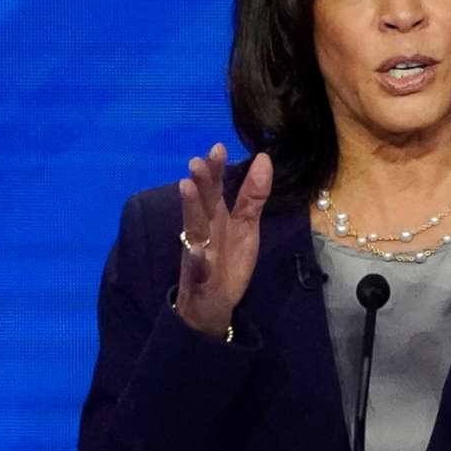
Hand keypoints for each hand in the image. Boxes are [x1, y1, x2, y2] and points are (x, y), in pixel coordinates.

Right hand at [175, 144, 271, 338]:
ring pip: (193, 228)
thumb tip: (263, 158)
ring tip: (186, 187)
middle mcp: (203, 229)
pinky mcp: (199, 278)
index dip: (216, 169)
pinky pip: (198, 268)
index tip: (217, 147)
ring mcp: (198, 252)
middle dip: (200, 182)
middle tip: (197, 161)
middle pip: (201, 202)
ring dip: (190, 208)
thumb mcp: (246, 226)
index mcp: (216, 216)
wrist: (211, 303)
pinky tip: (198, 253)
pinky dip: (197, 261)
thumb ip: (253, 195)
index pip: (215, 188)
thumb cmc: (227, 260)